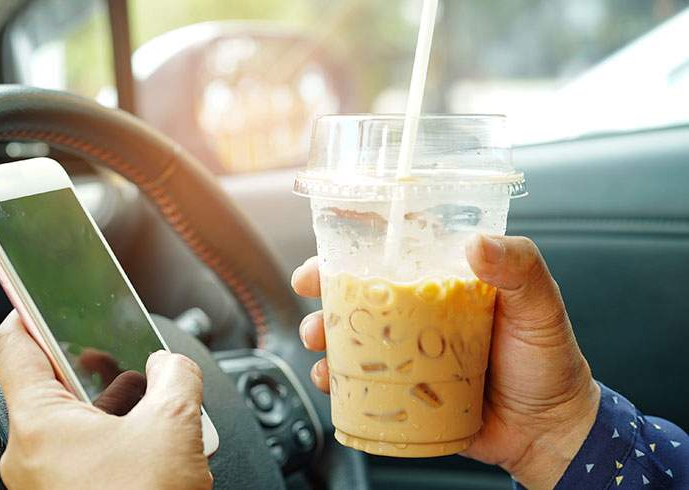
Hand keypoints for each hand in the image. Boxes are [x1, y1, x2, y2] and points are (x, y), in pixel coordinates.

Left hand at [0, 311, 211, 489]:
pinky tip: (148, 440)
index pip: (12, 346)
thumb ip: (175, 377)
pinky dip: (110, 437)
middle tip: (119, 350)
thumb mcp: (173, 426)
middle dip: (91, 364)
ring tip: (149, 400)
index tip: (38, 292)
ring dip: (108, 405)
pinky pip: (80, 452)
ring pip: (69, 421)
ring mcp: (45, 481)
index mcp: (39, 424)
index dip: (27, 310)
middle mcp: (30, 453)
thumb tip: (171, 366)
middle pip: (48, 383)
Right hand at [291, 235, 599, 489]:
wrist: (548, 431)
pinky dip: (334, 380)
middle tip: (309, 287)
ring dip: (322, 331)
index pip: (398, 249)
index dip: (359, 238)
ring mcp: (406, 352)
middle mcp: (420, 312)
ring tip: (318, 340)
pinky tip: (330, 381)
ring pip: (350, 333)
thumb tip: (477, 244)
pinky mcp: (399, 390)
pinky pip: (357, 381)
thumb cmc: (549, 362)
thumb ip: (520, 268)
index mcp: (447, 281)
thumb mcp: (541, 307)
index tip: (332, 232)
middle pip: (360, 289)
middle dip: (324, 285)